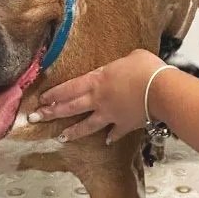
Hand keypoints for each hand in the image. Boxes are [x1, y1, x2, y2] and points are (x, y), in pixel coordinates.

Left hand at [29, 49, 164, 142]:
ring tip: (61, 138)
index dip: (53, 94)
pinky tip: (106, 141)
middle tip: (36, 118)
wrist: (162, 91)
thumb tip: (125, 65)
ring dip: (73, 132)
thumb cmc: (146, 69)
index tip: (41, 100)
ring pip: (87, 125)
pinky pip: (115, 132)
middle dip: (51, 113)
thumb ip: (121, 64)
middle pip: (70, 107)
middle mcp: (98, 99)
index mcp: (96, 81)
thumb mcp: (132, 57)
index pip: (68, 88)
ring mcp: (110, 114)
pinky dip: (111, 137)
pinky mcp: (124, 125)